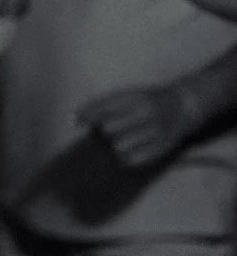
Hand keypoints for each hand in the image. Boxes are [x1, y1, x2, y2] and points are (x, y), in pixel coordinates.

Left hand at [81, 83, 201, 169]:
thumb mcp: (127, 96)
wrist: (184, 104)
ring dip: (115, 147)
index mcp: (135, 97)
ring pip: (119, 146)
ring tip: (121, 143)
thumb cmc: (146, 101)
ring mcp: (156, 128)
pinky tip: (128, 154)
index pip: (102, 106)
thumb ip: (102, 106)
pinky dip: (126, 158)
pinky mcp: (164, 145)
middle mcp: (146, 111)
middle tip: (111, 133)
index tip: (72, 122)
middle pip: (108, 128)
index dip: (84, 115)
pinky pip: (134, 158)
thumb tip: (72, 121)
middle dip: (104, 133)